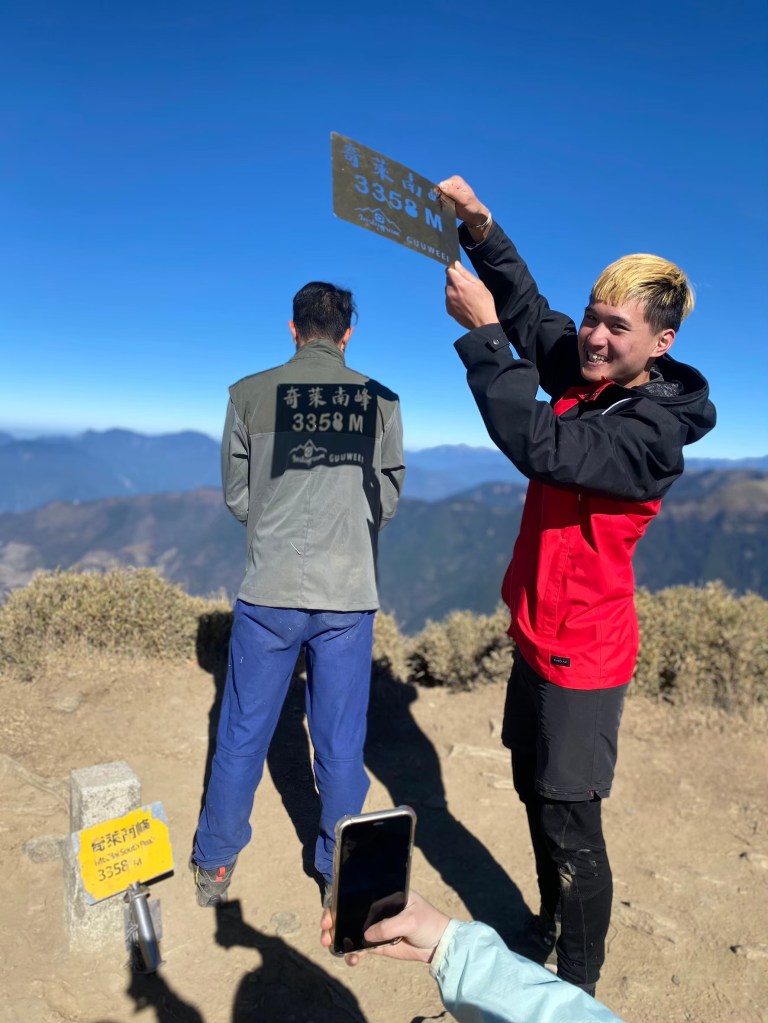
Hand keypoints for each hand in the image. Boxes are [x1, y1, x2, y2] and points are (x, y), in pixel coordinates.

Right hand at [320, 890, 450, 966]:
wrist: (438, 945)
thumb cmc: (427, 922)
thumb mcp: (410, 919)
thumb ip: (389, 926)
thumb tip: (366, 935)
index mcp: (382, 894)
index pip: (356, 893)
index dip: (339, 900)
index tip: (330, 912)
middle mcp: (375, 909)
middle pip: (348, 912)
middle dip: (332, 921)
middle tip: (325, 932)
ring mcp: (375, 927)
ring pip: (350, 931)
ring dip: (338, 938)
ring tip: (331, 946)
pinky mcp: (377, 944)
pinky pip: (360, 948)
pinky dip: (352, 954)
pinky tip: (351, 960)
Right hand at [436, 176, 489, 228]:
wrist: (474, 215)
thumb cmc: (472, 206)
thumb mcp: (463, 199)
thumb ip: (453, 192)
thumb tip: (440, 185)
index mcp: (455, 181)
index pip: (442, 185)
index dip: (442, 194)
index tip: (448, 201)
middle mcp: (450, 184)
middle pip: (438, 191)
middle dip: (441, 199)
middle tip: (449, 206)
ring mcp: (448, 191)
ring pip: (438, 197)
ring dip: (441, 204)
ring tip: (449, 208)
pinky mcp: (447, 198)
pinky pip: (439, 202)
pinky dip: (441, 206)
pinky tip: (447, 209)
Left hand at [445, 261, 498, 330]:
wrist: (482, 323)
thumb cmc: (484, 303)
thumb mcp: (479, 284)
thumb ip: (466, 273)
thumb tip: (456, 264)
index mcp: (459, 284)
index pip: (449, 270)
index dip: (454, 269)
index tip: (459, 271)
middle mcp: (450, 292)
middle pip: (448, 280)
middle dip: (455, 280)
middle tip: (467, 286)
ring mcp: (448, 302)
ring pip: (448, 290)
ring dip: (454, 290)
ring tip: (466, 297)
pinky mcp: (448, 309)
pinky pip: (449, 300)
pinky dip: (454, 299)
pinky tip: (463, 304)